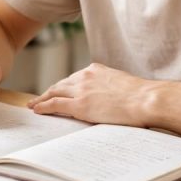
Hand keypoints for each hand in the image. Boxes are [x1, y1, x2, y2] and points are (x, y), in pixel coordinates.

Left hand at [27, 63, 157, 125]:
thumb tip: (109, 96)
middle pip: (61, 84)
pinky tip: (36, 110)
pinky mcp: (79, 105)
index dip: (64, 86)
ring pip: (54, 93)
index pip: (74, 78)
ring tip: (34, 105)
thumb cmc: (141, 95)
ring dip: (42, 99)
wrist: (146, 99)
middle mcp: (85, 76)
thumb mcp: (121, 83)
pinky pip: (55, 104)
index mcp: (96, 70)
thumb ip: (109, 86)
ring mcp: (81, 90)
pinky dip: (43, 106)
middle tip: (39, 98)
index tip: (58, 90)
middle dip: (49, 91)